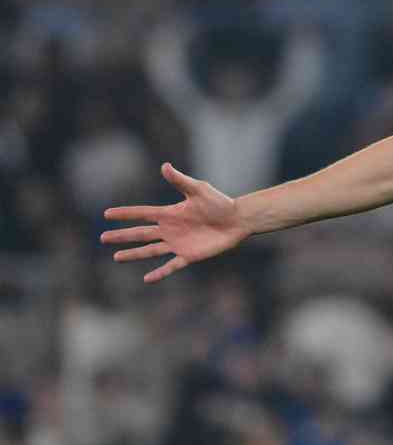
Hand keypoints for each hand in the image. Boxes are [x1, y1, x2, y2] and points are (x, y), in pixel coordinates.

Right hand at [101, 163, 249, 282]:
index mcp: (170, 213)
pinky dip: (160, 273)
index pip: (142, 214)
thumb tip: (164, 165)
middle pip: (141, 233)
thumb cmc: (220, 203)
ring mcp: (178, 243)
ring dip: (134, 254)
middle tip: (103, 238)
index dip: (125, 214)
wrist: (238, 220)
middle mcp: (170, 229)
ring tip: (116, 257)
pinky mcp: (189, 255)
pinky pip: (171, 266)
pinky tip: (147, 278)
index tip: (106, 214)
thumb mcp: (198, 190)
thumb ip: (180, 180)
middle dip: (122, 236)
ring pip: (150, 250)